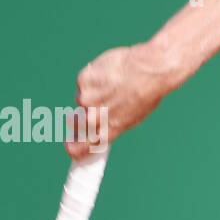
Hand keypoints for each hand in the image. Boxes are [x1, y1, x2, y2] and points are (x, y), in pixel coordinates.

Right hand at [64, 43, 170, 158]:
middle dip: (78, 116)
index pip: (79, 147)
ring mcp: (87, 99)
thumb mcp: (132, 118)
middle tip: (91, 105)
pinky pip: (84, 81)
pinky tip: (109, 74)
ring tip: (111, 85)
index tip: (69, 145)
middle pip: (75, 122)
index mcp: (107, 132)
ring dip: (91, 93)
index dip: (73, 147)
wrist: (149, 71)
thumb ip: (112, 124)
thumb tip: (100, 127)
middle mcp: (94, 119)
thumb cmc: (147, 95)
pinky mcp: (84, 81)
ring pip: (81, 98)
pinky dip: (94, 78)